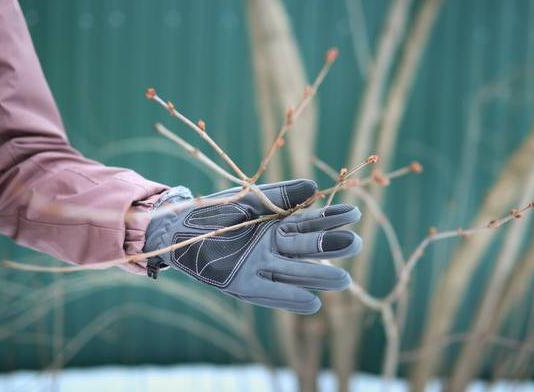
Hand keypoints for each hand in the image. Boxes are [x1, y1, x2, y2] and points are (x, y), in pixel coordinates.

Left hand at [143, 180, 361, 313]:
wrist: (177, 227)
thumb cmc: (215, 211)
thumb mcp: (251, 198)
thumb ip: (282, 194)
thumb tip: (314, 188)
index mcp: (278, 225)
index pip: (311, 222)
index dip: (332, 219)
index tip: (354, 214)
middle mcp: (274, 248)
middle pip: (307, 248)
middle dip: (331, 246)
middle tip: (356, 244)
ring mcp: (259, 266)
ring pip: (294, 272)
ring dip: (318, 277)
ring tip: (344, 280)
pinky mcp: (242, 284)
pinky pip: (270, 293)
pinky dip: (289, 299)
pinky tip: (313, 304)